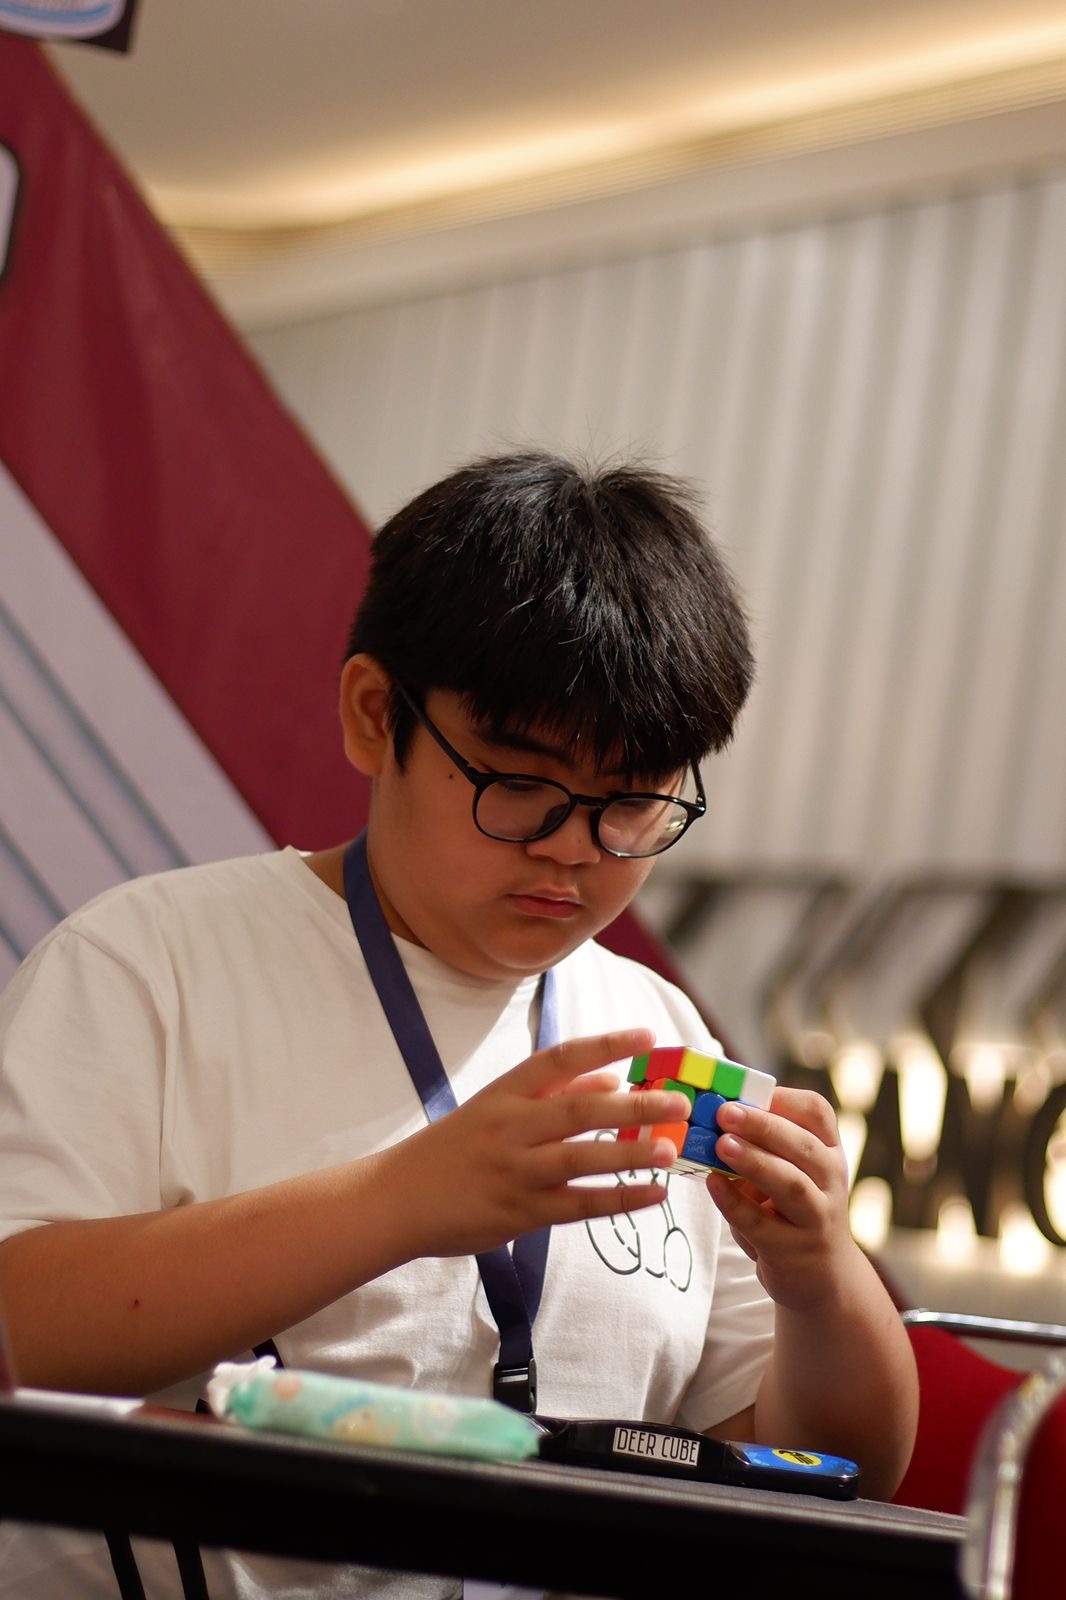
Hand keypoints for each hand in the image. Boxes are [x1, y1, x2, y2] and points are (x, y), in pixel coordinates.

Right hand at [386, 1027, 690, 1257]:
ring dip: (629, 1154)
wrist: (397, 1199)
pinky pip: (578, 1206)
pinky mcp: (520, 1213)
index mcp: (505, 1093)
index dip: (606, 1044)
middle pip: (579, 1111)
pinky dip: (618, 1200)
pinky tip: (652, 1195)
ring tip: (669, 1148)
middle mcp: (510, 1129)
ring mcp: (515, 1172)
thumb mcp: (496, 1108)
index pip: (560, 1058)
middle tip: (677, 1101)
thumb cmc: (453, 1149)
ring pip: (581, 1159)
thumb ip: (552, 1093)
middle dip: (632, 1105)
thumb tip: (611, 1079)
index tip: (648, 1036)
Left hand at [705, 1088, 855, 1311]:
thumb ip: (761, 1146)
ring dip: (755, 1161)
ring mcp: (816, 1217)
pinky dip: (734, 1202)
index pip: (817, 1113)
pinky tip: (712, 1184)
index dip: (785, 1099)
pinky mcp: (793, 1250)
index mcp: (827, 1151)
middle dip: (763, 1126)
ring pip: (791, 1184)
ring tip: (721, 1144)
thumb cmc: (793, 1211)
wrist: (822, 1277)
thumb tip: (711, 1115)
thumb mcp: (789, 1172)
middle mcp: (829, 1180)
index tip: (750, 1090)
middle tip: (726, 1112)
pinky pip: (761, 1223)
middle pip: (803, 1146)